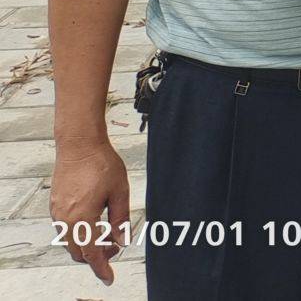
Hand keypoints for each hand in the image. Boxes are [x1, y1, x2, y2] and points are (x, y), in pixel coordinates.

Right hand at [51, 137, 129, 282]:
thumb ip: (121, 218)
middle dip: (96, 255)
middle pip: (78, 251)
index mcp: (83, 218)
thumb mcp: (120, 191)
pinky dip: (79, 232)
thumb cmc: (101, 164)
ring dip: (87, 244)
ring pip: (71, 241)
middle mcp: (66, 219)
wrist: (79, 145)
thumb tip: (122, 240)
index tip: (109, 278)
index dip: (101, 267)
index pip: (91, 253)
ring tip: (107, 233)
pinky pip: (66, 229)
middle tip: (115, 248)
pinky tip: (95, 222)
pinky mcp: (55, 206)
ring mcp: (57, 213)